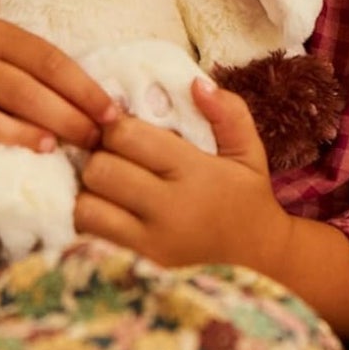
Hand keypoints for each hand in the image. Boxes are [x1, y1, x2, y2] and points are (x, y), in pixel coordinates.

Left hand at [74, 79, 293, 269]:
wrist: (261, 264)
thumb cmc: (247, 199)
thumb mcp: (248, 151)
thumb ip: (227, 112)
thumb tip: (195, 82)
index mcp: (194, 172)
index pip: (126, 136)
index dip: (115, 126)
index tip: (122, 129)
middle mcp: (169, 209)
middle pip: (100, 170)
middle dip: (99, 156)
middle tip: (112, 156)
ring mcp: (151, 244)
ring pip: (87, 207)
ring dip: (90, 192)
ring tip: (107, 187)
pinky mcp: (138, 267)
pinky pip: (91, 240)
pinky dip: (91, 222)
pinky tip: (107, 213)